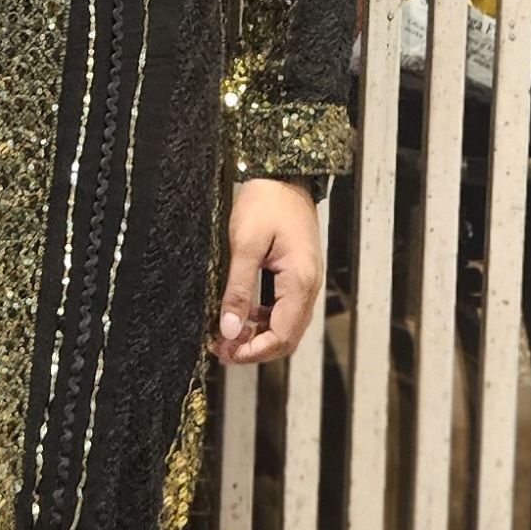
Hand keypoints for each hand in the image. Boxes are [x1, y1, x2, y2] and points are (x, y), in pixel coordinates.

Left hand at [213, 179, 321, 364]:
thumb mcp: (245, 245)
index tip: (225, 353)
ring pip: (286, 326)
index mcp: (300, 282)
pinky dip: (263, 319)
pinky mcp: (298, 275)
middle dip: (254, 349)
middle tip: (221, 349)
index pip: (282, 336)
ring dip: (258, 336)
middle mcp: (309, 287)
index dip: (253, 352)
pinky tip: (243, 314)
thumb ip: (238, 290)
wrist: (284, 176)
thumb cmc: (266, 203)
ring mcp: (306, 282)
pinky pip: (284, 309)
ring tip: (226, 336)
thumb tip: (229, 329)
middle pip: (287, 337)